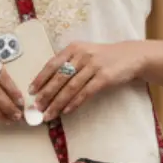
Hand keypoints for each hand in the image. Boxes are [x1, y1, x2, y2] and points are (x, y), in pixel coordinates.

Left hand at [30, 41, 144, 121]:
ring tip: (49, 114)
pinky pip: (85, 92)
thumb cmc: (103, 57)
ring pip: (71, 87)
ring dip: (58, 103)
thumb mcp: (84, 53)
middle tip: (37, 107)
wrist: (130, 56)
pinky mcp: (104, 77)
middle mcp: (82, 55)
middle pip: (59, 77)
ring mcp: (94, 65)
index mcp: (73, 48)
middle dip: (46, 94)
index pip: (52, 64)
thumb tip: (48, 84)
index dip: (40, 79)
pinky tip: (66, 111)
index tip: (31, 92)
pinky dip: (74, 103)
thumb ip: (68, 64)